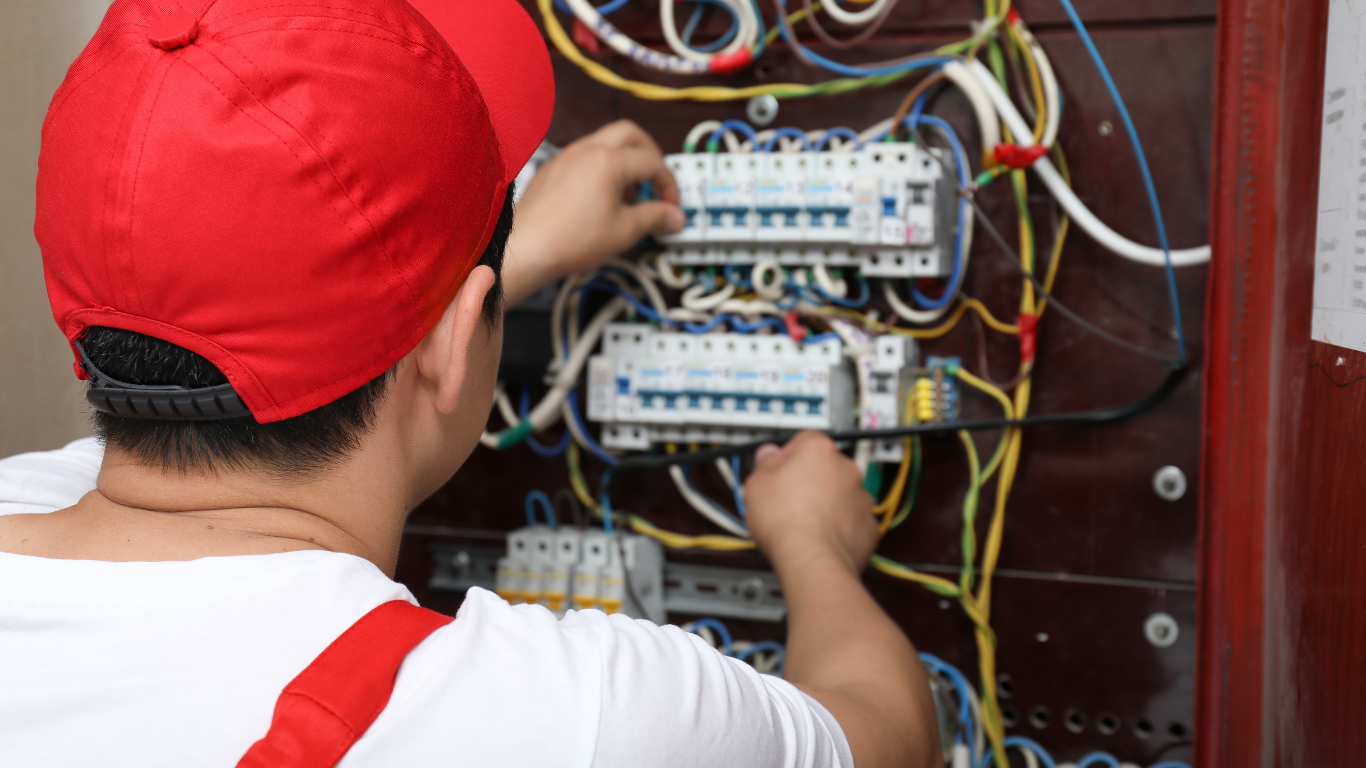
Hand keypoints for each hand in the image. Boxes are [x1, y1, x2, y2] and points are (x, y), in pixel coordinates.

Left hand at [501, 120, 683, 305]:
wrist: (526, 249)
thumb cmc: (569, 240)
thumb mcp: (625, 231)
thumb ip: (655, 218)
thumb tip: (673, 216)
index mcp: (608, 160)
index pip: (653, 161)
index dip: (669, 184)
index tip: (671, 206)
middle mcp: (585, 150)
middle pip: (630, 134)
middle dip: (650, 155)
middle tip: (656, 180)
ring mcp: (565, 156)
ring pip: (605, 142)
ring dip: (625, 161)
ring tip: (628, 195)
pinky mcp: (551, 169)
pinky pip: (583, 156)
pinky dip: (601, 168)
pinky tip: (601, 199)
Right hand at [743, 432, 877, 576]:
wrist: (812, 560)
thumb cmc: (786, 523)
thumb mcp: (756, 484)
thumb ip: (764, 463)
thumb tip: (767, 456)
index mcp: (819, 451)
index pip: (804, 440)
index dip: (788, 455)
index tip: (778, 470)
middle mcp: (846, 469)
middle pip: (825, 466)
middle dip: (809, 479)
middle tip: (787, 497)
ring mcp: (861, 497)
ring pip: (841, 492)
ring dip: (826, 501)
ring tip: (803, 520)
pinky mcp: (868, 524)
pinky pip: (852, 518)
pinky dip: (840, 525)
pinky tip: (820, 535)